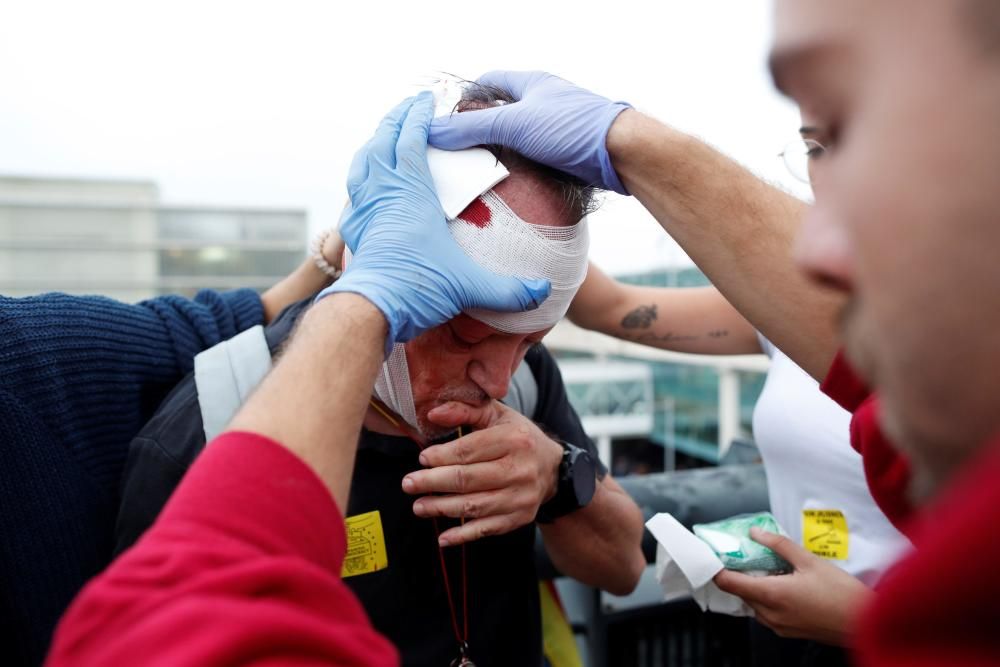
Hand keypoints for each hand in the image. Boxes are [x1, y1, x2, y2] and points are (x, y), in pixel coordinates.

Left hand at [321, 92, 550, 347]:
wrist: (371, 310)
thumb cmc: (418, 287)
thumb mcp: (470, 287)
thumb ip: (509, 289)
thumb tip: (543, 290)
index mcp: (411, 191)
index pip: (411, 138)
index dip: (418, 114)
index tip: (426, 99)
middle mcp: (384, 192)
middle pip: (383, 140)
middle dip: (396, 119)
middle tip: (408, 107)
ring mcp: (364, 209)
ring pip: (363, 162)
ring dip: (374, 143)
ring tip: (385, 136)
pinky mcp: (353, 230)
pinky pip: (354, 192)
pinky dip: (361, 178)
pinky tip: (366, 184)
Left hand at [400, 400, 563, 546]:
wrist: (552, 469)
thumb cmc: (517, 437)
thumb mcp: (497, 415)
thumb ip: (465, 410)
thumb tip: (432, 414)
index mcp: (514, 439)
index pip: (469, 451)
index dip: (441, 457)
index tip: (422, 459)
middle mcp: (520, 469)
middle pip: (468, 480)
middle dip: (433, 483)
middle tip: (408, 484)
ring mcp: (521, 497)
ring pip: (474, 506)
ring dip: (442, 508)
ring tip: (418, 506)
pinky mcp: (519, 518)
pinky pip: (487, 529)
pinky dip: (463, 535)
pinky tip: (443, 538)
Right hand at [428, 71, 631, 193]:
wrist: (620, 154)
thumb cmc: (573, 128)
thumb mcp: (515, 123)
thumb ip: (473, 127)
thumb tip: (435, 131)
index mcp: (530, 84)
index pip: (488, 83)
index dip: (465, 100)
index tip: (448, 122)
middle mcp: (542, 103)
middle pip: (500, 114)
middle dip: (480, 133)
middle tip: (458, 154)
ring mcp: (554, 129)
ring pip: (517, 140)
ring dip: (500, 155)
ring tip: (478, 173)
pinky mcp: (564, 153)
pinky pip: (533, 160)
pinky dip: (519, 171)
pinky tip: (508, 185)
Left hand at [713, 527, 871, 645]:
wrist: (868, 623)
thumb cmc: (842, 593)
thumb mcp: (810, 561)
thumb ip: (779, 545)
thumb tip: (756, 533)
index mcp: (771, 596)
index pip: (728, 583)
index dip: (716, 568)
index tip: (714, 554)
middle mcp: (770, 614)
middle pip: (740, 592)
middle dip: (739, 573)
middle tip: (744, 553)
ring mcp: (779, 626)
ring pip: (754, 603)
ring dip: (755, 585)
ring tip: (768, 566)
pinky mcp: (789, 631)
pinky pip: (767, 612)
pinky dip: (767, 597)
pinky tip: (782, 583)